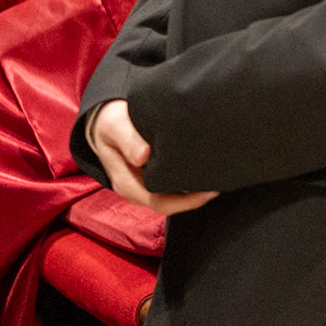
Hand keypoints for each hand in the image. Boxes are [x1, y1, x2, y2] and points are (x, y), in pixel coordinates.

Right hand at [87, 101, 217, 216]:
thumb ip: (128, 139)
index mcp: (125, 182)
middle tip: (220, 186)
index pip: (157, 201)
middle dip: (194, 199)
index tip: (208, 191)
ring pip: (171, 196)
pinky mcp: (153, 174)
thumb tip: (143, 156)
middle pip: (168, 204)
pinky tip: (204, 171)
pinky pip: (172, 184)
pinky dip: (188, 181)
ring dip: (193, 192)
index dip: (184, 201)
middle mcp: (136, 188)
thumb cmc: (110, 123)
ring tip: (217, 179)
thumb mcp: (115, 126)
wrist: (105, 121)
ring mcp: (144, 183)